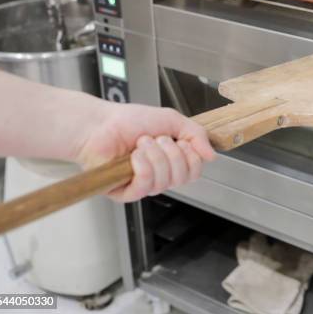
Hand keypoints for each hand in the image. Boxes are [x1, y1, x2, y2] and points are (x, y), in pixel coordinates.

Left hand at [76, 102, 214, 201]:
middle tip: (155, 139)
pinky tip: (133, 156)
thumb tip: (212, 155)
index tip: (178, 140)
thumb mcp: (172, 120)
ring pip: (165, 181)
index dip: (191, 155)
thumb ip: (196, 134)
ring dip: (154, 156)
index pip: (195, 171)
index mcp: (173, 161)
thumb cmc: (130, 121)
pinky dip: (143, 166)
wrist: (100, 124)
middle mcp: (161, 175)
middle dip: (171, 153)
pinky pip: (146, 186)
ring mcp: (144, 185)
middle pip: (183, 177)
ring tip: (140, 144)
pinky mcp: (127, 193)